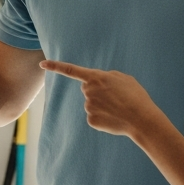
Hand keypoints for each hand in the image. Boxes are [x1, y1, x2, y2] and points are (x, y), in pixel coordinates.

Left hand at [40, 60, 158, 136]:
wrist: (142, 119)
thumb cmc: (136, 97)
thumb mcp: (124, 78)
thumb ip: (107, 77)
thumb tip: (96, 84)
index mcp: (96, 78)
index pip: (71, 70)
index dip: (55, 66)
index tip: (41, 64)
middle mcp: (88, 91)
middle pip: (87, 89)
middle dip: (97, 91)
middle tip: (116, 97)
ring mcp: (88, 107)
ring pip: (91, 103)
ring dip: (102, 105)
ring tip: (118, 107)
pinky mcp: (91, 120)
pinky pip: (94, 116)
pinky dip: (103, 117)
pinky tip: (114, 118)